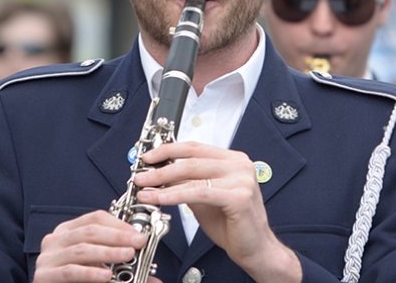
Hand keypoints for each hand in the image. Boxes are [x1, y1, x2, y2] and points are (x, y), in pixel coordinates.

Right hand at [32, 210, 156, 282]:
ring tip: (128, 256)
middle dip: (118, 236)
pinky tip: (106, 276)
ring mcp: (47, 258)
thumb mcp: (98, 267)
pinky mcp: (44, 276)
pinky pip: (70, 271)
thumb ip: (119, 265)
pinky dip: (91, 273)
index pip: (95, 218)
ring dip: (108, 253)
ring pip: (82, 250)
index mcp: (68, 231)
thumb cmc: (77, 280)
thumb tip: (153, 278)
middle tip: (138, 242)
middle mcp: (55, 240)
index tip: (138, 232)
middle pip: (90, 231)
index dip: (119, 223)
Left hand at [134, 141, 300, 282]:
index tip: (150, 157)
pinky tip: (160, 199)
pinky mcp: (238, 196)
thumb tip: (160, 174)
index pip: (196, 147)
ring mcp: (241, 179)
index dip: (170, 150)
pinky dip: (175, 195)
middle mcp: (239, 165)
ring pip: (193, 175)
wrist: (254, 247)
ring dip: (163, 182)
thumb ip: (187, 183)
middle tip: (141, 176)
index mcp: (234, 160)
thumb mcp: (204, 198)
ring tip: (145, 189)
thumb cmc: (232, 224)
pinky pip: (199, 193)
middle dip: (161, 167)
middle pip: (192, 160)